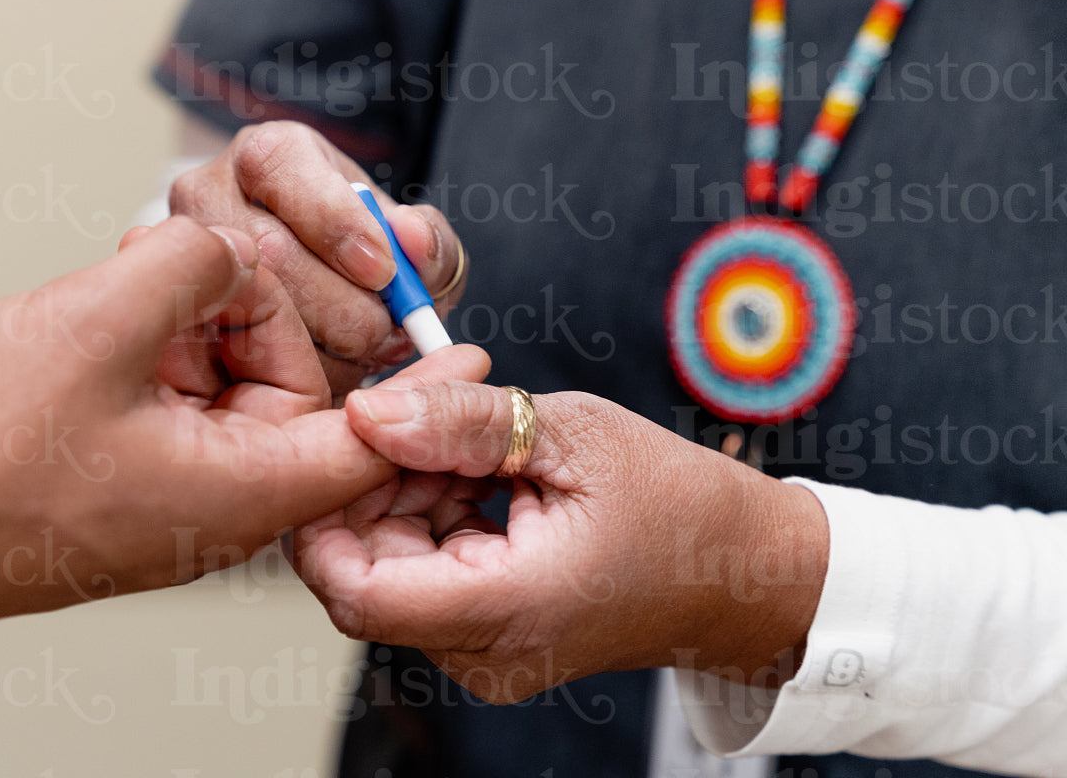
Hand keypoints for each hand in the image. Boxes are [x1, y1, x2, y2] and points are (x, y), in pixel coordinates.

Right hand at [0, 215, 490, 646]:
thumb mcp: (101, 322)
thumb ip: (194, 267)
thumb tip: (221, 250)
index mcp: (239, 487)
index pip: (370, 439)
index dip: (425, 388)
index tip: (474, 346)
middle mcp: (216, 501)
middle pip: (295, 387)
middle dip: (261, 310)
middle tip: (203, 262)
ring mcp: (166, 493)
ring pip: (227, 385)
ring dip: (197, 322)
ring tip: (135, 285)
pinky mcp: (121, 478)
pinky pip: (175, 401)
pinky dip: (161, 349)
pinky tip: (112, 318)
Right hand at [169, 121, 467, 396]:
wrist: (326, 297)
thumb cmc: (367, 258)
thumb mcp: (408, 243)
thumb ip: (428, 241)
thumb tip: (412, 240)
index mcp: (273, 156)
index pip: (279, 166)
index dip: (336, 222)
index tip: (383, 271)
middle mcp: (212, 193)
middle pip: (268, 251)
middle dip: (341, 307)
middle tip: (384, 332)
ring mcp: (190, 258)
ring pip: (249, 310)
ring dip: (323, 348)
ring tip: (360, 352)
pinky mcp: (184, 317)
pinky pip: (234, 359)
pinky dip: (294, 378)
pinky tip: (325, 370)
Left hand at [291, 383, 828, 703]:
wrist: (740, 573)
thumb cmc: (677, 503)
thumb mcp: (570, 433)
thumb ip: (460, 422)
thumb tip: (367, 410)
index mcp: (510, 609)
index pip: (356, 592)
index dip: (327, 514)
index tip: (344, 442)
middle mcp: (486, 654)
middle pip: (365, 574)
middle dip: (371, 488)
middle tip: (418, 417)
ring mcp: (485, 656)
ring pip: (387, 573)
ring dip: (402, 499)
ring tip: (465, 447)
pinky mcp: (487, 641)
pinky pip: (421, 580)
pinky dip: (429, 520)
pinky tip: (474, 480)